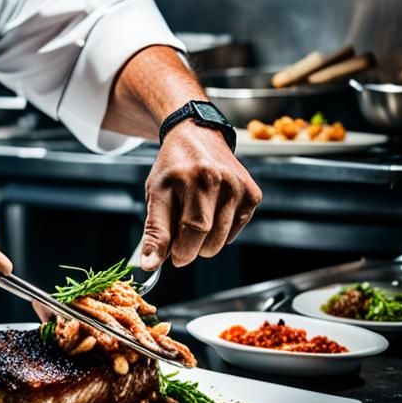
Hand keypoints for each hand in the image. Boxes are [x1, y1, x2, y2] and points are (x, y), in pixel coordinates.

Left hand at [141, 123, 261, 268]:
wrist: (197, 137)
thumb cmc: (173, 168)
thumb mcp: (156, 193)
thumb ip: (154, 230)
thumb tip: (149, 265)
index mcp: (188, 177)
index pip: (189, 228)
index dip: (180, 251)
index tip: (173, 258)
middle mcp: (216, 179)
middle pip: (206, 237)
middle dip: (190, 248)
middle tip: (180, 236)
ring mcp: (237, 185)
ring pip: (222, 239)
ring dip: (205, 242)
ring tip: (194, 219)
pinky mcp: (252, 193)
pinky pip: (235, 231)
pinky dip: (221, 231)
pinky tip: (212, 210)